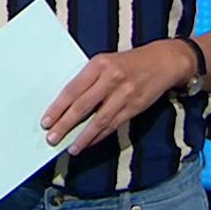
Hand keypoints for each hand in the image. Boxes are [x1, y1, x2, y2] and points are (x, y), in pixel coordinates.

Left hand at [41, 41, 190, 155]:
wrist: (164, 61)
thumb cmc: (128, 62)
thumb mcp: (105, 62)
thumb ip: (88, 80)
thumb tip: (65, 105)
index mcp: (98, 65)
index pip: (73, 90)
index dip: (58, 108)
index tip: (46, 121)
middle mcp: (111, 79)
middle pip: (83, 106)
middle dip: (65, 124)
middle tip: (52, 138)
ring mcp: (125, 94)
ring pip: (99, 120)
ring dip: (83, 137)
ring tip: (71, 148)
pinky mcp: (136, 107)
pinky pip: (114, 125)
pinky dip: (100, 136)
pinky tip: (89, 143)